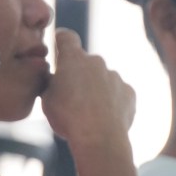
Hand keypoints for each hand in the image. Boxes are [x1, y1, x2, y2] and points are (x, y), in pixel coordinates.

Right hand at [40, 28, 134, 147]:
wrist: (99, 138)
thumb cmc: (67, 117)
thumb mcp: (46, 99)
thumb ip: (50, 82)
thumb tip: (53, 77)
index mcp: (73, 59)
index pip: (66, 37)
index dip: (61, 41)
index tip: (59, 48)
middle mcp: (96, 61)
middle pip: (85, 62)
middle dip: (78, 74)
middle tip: (71, 97)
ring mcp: (115, 76)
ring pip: (102, 79)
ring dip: (95, 90)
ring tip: (88, 113)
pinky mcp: (129, 92)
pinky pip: (117, 93)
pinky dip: (111, 102)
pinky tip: (104, 118)